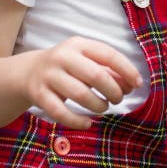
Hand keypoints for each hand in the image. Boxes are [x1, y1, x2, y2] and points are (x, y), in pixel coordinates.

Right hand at [22, 36, 141, 128]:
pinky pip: (61, 112)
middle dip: (113, 91)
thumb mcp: (86, 61)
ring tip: (103, 108)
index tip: (137, 84)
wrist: (29, 72)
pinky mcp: (39, 94)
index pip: (109, 55)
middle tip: (118, 99)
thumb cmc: (67, 67)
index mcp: (79, 44)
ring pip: (81, 95)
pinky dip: (78, 121)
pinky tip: (88, 123)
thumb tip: (132, 84)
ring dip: (98, 106)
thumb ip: (109, 70)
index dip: (127, 70)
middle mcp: (63, 57)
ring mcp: (49, 75)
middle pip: (96, 75)